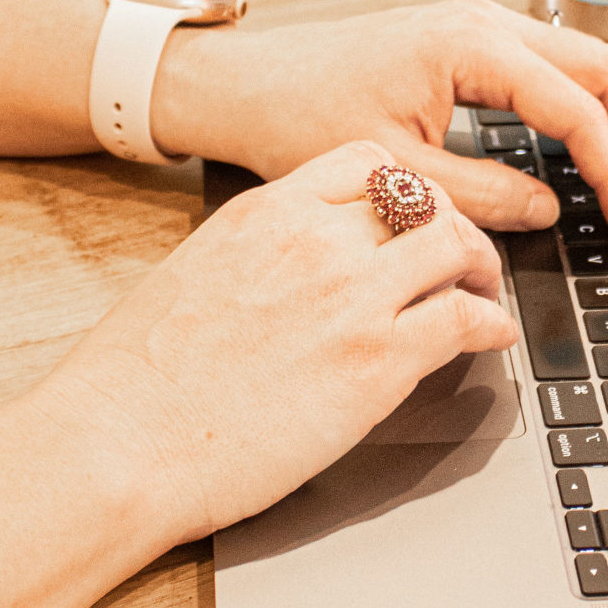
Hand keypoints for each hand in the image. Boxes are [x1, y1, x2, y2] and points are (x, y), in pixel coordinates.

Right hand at [45, 141, 516, 544]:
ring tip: (483, 292)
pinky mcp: (376, 361)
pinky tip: (490, 338)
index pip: (364, 163)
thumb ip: (254, 262)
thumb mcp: (192, 281)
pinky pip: (464, 319)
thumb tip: (286, 280)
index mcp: (264, 214)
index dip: (405, 187)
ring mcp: (350, 296)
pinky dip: (491, 324)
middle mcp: (313, 240)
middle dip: (450, 223)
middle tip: (461, 256)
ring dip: (481, 267)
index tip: (414, 214)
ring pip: (456, 244)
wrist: (117, 444)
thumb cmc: (133, 384)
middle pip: (422, 197)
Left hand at [152, 0, 607, 244]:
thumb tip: (548, 209)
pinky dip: (584, 108)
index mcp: (471, 47)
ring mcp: (479, 26)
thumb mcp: (397, 174)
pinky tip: (590, 153)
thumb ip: (482, 194)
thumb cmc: (300, 115)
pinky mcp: (469, 42)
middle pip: (602, 71)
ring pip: (584, 64)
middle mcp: (484, 23)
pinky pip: (552, 68)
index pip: (578, 112)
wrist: (249, 84)